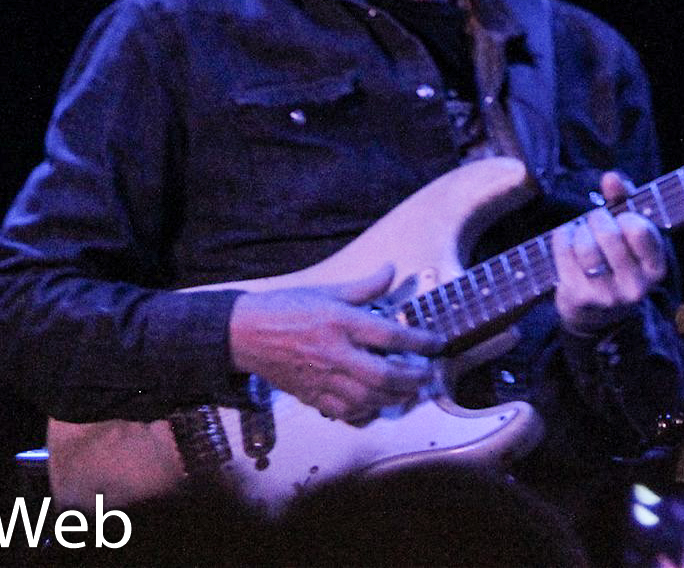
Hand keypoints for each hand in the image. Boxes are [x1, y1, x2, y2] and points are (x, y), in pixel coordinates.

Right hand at [227, 263, 442, 424]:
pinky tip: (377, 405)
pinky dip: (367, 412)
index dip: (420, 341)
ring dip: (396, 398)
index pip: (390, 335)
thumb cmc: (286, 309)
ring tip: (411, 391)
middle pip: (384, 375)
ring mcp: (323, 379)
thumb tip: (391, 270)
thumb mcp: (328, 291)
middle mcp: (334, 354)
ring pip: (369, 398)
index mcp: (340, 323)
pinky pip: (346, 413)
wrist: (246, 333)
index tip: (437, 342)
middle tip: (428, 375)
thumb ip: (364, 287)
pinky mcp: (312, 396)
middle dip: (413, 378)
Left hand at [551, 171, 668, 336]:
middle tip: (596, 218)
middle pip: (609, 235)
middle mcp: (635, 287)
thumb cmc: (617, 256)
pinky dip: (562, 237)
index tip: (621, 216)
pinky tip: (566, 237)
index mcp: (655, 268)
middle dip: (597, 218)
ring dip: (579, 229)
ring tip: (581, 230)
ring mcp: (606, 296)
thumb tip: (611, 177)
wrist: (597, 309)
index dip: (626, 216)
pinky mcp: (579, 297)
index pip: (640, 231)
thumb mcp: (630, 229)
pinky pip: (564, 254)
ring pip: (585, 246)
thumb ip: (625, 199)